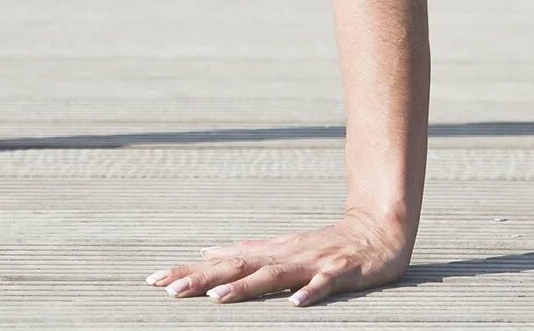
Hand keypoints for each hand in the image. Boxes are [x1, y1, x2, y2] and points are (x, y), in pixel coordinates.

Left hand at [145, 207, 412, 306]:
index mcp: (269, 252)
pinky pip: (324, 284)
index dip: (189, 271)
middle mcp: (285, 256)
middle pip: (239, 267)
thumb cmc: (327, 244)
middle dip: (203, 279)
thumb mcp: (282, 246)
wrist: (379, 230)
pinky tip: (296, 303)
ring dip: (246, 287)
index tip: (154, 280)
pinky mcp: (340, 271)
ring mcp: (312, 263)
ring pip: (274, 276)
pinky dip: (310, 292)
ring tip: (218, 299)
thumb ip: (246, 250)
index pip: (222, 262)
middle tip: (170, 290)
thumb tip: (207, 250)